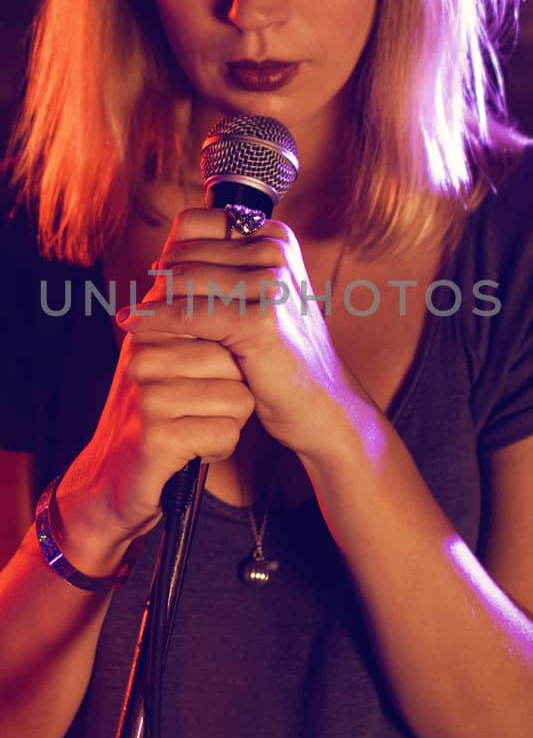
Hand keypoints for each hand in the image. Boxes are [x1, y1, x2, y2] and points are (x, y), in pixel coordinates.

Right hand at [58, 218, 257, 541]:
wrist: (112, 481)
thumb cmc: (156, 414)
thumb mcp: (167, 355)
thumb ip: (192, 313)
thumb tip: (232, 257)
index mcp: (151, 327)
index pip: (220, 314)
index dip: (237, 344)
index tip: (231, 366)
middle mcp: (144, 353)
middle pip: (237, 358)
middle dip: (236, 389)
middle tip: (204, 406)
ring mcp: (147, 393)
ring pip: (239, 398)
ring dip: (229, 421)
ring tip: (197, 426)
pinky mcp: (156, 436)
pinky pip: (227, 433)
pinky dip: (220, 448)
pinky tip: (195, 449)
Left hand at [117, 207, 356, 465]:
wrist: (320, 405)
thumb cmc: (280, 354)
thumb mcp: (255, 300)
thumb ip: (221, 271)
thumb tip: (158, 258)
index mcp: (275, 237)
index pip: (197, 224)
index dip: (172, 252)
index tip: (156, 278)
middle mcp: (276, 252)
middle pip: (187, 252)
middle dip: (160, 279)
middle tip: (140, 304)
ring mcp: (271, 284)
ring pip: (184, 281)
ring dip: (152, 301)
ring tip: (133, 319)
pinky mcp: (258, 321)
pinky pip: (188, 314)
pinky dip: (155, 319)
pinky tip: (132, 326)